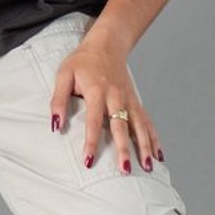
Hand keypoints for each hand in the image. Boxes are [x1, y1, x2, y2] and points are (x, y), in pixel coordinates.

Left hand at [49, 31, 162, 173]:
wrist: (107, 45)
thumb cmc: (82, 61)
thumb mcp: (64, 75)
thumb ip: (58, 99)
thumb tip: (55, 125)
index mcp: (97, 91)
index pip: (94, 121)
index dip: (91, 141)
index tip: (89, 160)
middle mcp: (116, 97)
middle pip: (121, 126)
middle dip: (124, 149)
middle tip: (125, 170)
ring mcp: (129, 99)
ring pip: (139, 126)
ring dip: (144, 147)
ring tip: (148, 167)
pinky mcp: (135, 101)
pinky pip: (147, 121)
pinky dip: (154, 138)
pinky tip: (159, 154)